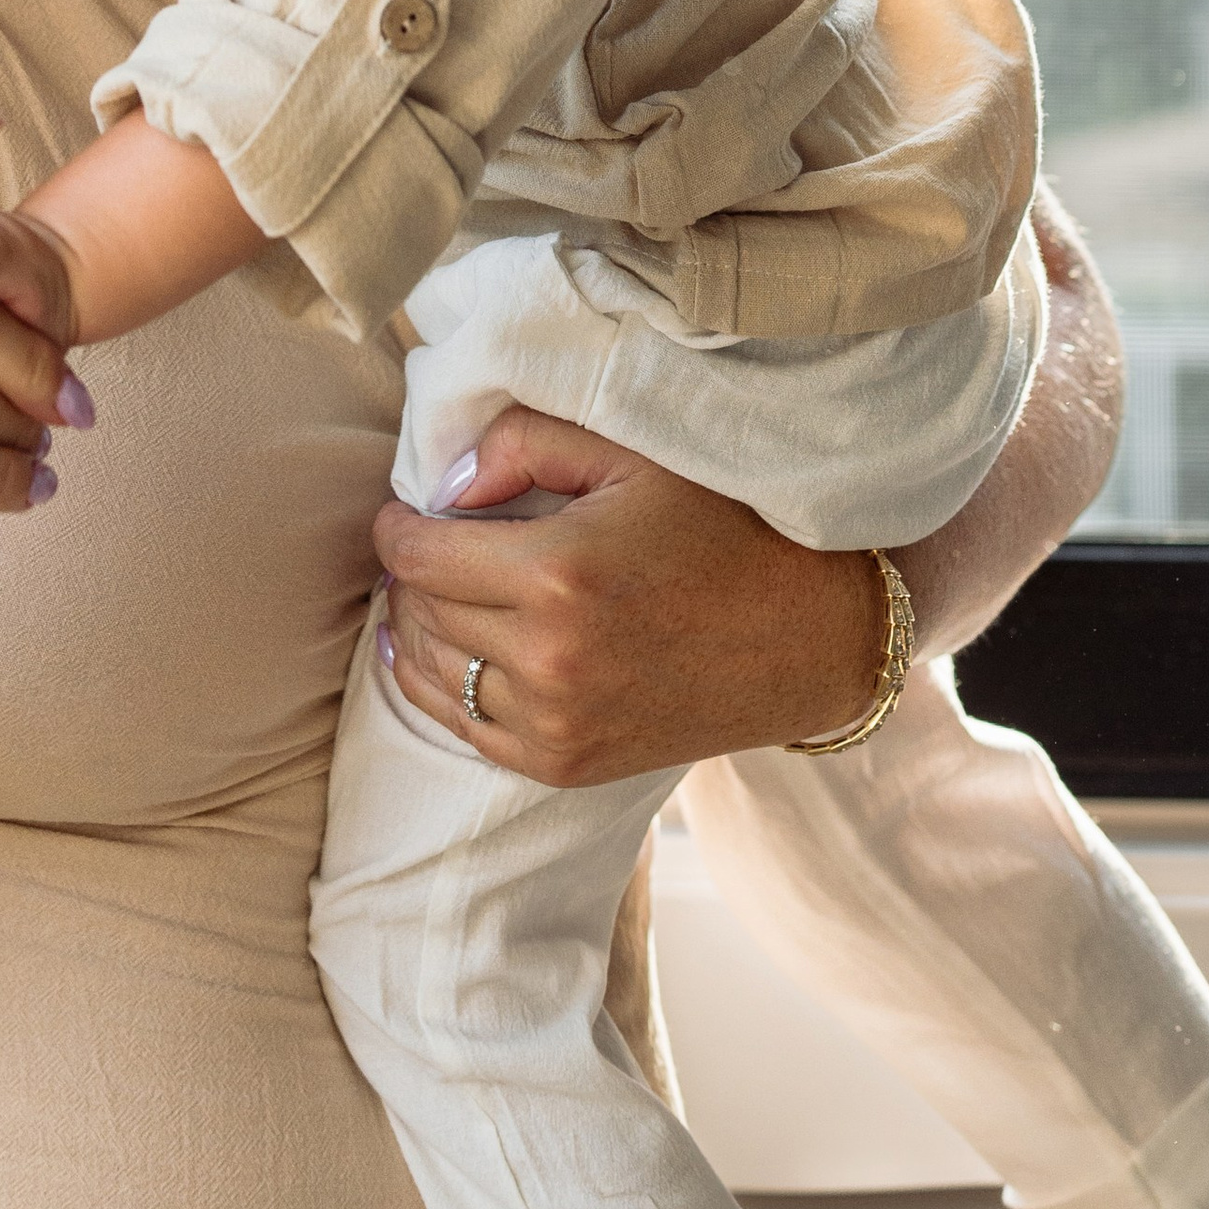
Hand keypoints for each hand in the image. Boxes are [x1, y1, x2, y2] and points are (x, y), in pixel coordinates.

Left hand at [378, 409, 886, 785]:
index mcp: (557, 574)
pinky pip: (465, 727)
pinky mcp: (566, 765)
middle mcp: (548, 659)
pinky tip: (443, 653)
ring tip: (431, 595)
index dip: (397, 528)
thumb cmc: (726, 528)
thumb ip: (525, 444)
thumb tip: (443, 487)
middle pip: (421, 612)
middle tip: (424, 547)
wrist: (811, 636)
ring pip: (431, 673)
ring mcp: (556, 723)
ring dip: (419, 630)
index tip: (404, 512)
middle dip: (411, 575)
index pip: (418, 555)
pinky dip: (442, 687)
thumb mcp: (631, 457)